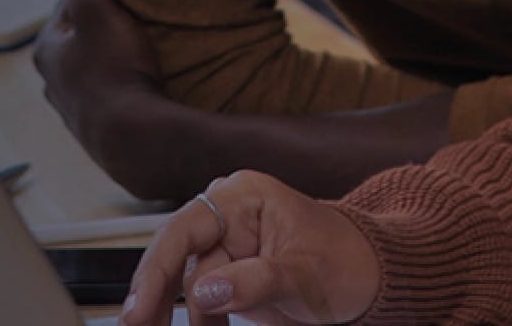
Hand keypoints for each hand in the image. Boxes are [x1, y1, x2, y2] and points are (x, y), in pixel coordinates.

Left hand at [34, 0, 164, 142]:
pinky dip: (124, 90)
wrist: (137, 141)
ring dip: (114, 63)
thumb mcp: (95, 7)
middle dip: (104, 30)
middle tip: (138, 23)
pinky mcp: (98, 132)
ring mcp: (74, 110)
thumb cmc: (115, 70)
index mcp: (46, 51)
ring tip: (145, 55)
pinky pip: (111, 100)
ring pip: (94, 72)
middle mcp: (53, 82)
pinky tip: (146, 88)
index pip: (68, 7)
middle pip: (80, 42)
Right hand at [121, 171, 380, 325]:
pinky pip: (200, 299)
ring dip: (176, 316)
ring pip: (183, 285)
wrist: (371, 280)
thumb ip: (256, 282)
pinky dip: (198, 320)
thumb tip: (206, 292)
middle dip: (155, 298)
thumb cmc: (348, 263)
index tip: (140, 307)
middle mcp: (225, 216)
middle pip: (173, 258)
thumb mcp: (307, 275)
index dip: (156, 270)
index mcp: (243, 198)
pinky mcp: (228, 274)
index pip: (185, 230)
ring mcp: (224, 246)